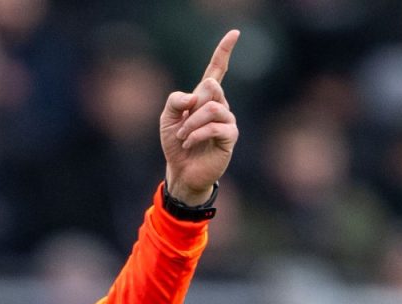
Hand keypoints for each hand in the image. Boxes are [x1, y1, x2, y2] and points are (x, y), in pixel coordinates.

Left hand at [160, 29, 239, 203]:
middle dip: (191, 106)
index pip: (217, 70)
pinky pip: (215, 125)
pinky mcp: (230, 136)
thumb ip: (175, 101)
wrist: (181, 172)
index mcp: (205, 97)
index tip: (234, 33)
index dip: (224, 51)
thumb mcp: (166, 119)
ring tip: (183, 137)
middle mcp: (219, 104)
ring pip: (212, 106)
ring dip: (191, 122)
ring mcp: (227, 120)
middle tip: (181, 125)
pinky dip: (197, 134)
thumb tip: (194, 96)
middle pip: (211, 86)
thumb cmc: (176, 145)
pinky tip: (189, 143)